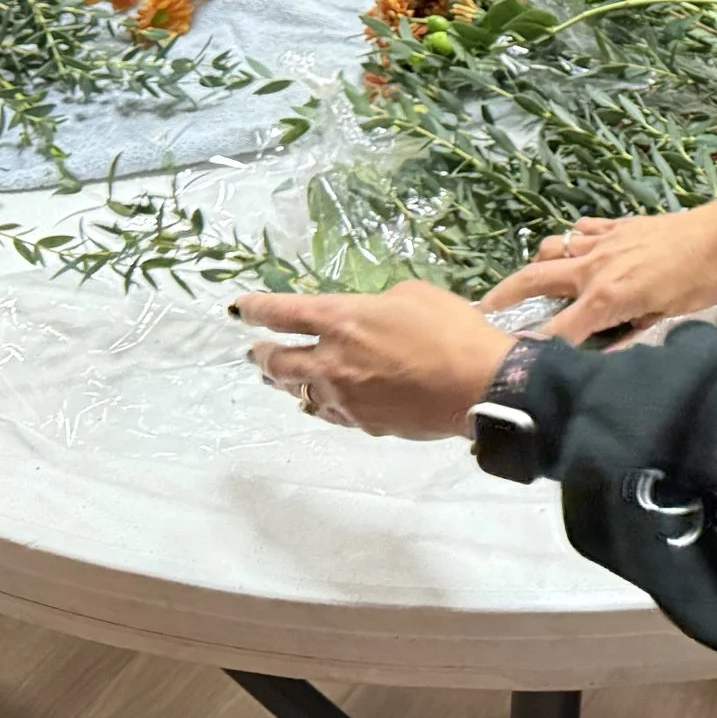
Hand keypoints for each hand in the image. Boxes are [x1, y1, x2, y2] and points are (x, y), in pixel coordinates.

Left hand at [237, 281, 514, 439]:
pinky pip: (328, 412)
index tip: (238, 309)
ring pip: (298, 392)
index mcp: (341, 320)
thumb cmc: (450, 329)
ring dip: (285, 382)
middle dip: (261, 354)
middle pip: (278, 361)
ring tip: (278, 378)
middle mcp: (331, 361)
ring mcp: (344, 398)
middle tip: (254, 350)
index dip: (256, 309)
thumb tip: (366, 318)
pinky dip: (318, 402)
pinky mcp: (362, 423)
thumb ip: (376, 304)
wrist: (478, 386)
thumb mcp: (412, 294)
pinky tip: (321, 400)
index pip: (283, 313)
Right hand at [480, 201, 716, 344]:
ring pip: (551, 248)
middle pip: (534, 279)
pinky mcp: (615, 225)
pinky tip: (574, 252)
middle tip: (480, 311)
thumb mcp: (669, 324)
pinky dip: (570, 241)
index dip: (531, 347)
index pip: (557, 330)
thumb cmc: (700, 284)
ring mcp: (602, 241)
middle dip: (503, 296)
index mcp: (606, 298)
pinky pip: (580, 230)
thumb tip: (598, 371)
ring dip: (537, 265)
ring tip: (531, 282)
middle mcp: (593, 267)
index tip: (508, 359)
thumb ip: (629, 345)